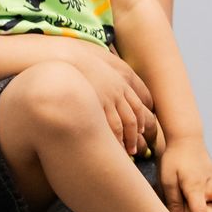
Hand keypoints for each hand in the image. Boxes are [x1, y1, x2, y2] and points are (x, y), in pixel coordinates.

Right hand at [59, 41, 157, 155]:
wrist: (67, 59)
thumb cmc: (82, 61)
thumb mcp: (103, 62)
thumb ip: (112, 72)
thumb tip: (115, 79)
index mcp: (124, 79)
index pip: (141, 101)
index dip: (144, 116)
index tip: (145, 128)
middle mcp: (119, 90)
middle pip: (136, 114)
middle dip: (140, 132)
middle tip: (141, 146)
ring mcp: (109, 99)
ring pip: (125, 123)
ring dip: (130, 139)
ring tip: (130, 152)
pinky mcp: (97, 106)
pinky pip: (110, 126)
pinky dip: (116, 138)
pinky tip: (117, 147)